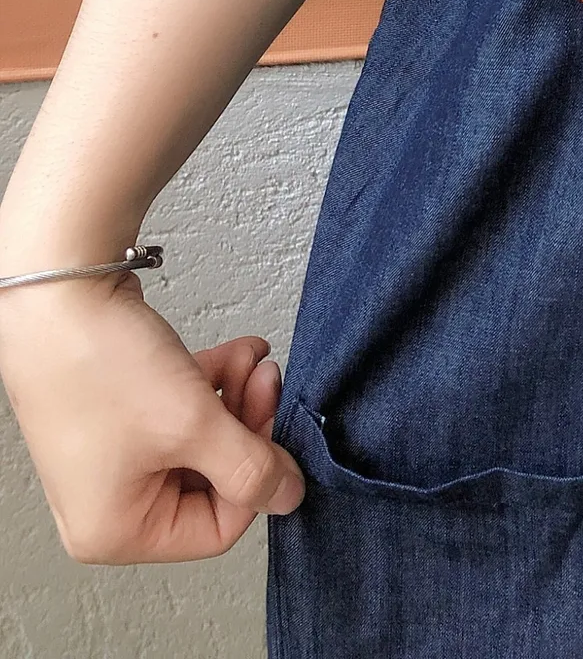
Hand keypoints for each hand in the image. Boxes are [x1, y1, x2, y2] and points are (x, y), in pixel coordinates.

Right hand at [0, 271, 304, 562]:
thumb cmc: (98, 364)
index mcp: (115, 529)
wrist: (58, 291)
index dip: (255, 478)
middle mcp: (108, 500)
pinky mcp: (119, 412)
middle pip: (211, 479)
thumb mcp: (192, 425)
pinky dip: (212, 381)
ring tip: (252, 360)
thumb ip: (250, 468)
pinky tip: (237, 352)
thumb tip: (287, 496)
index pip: (216, 528)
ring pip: (201, 438)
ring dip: (235, 396)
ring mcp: (112, 454)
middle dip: (246, 424)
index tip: (274, 430)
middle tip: (268, 383)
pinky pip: (181, 410)